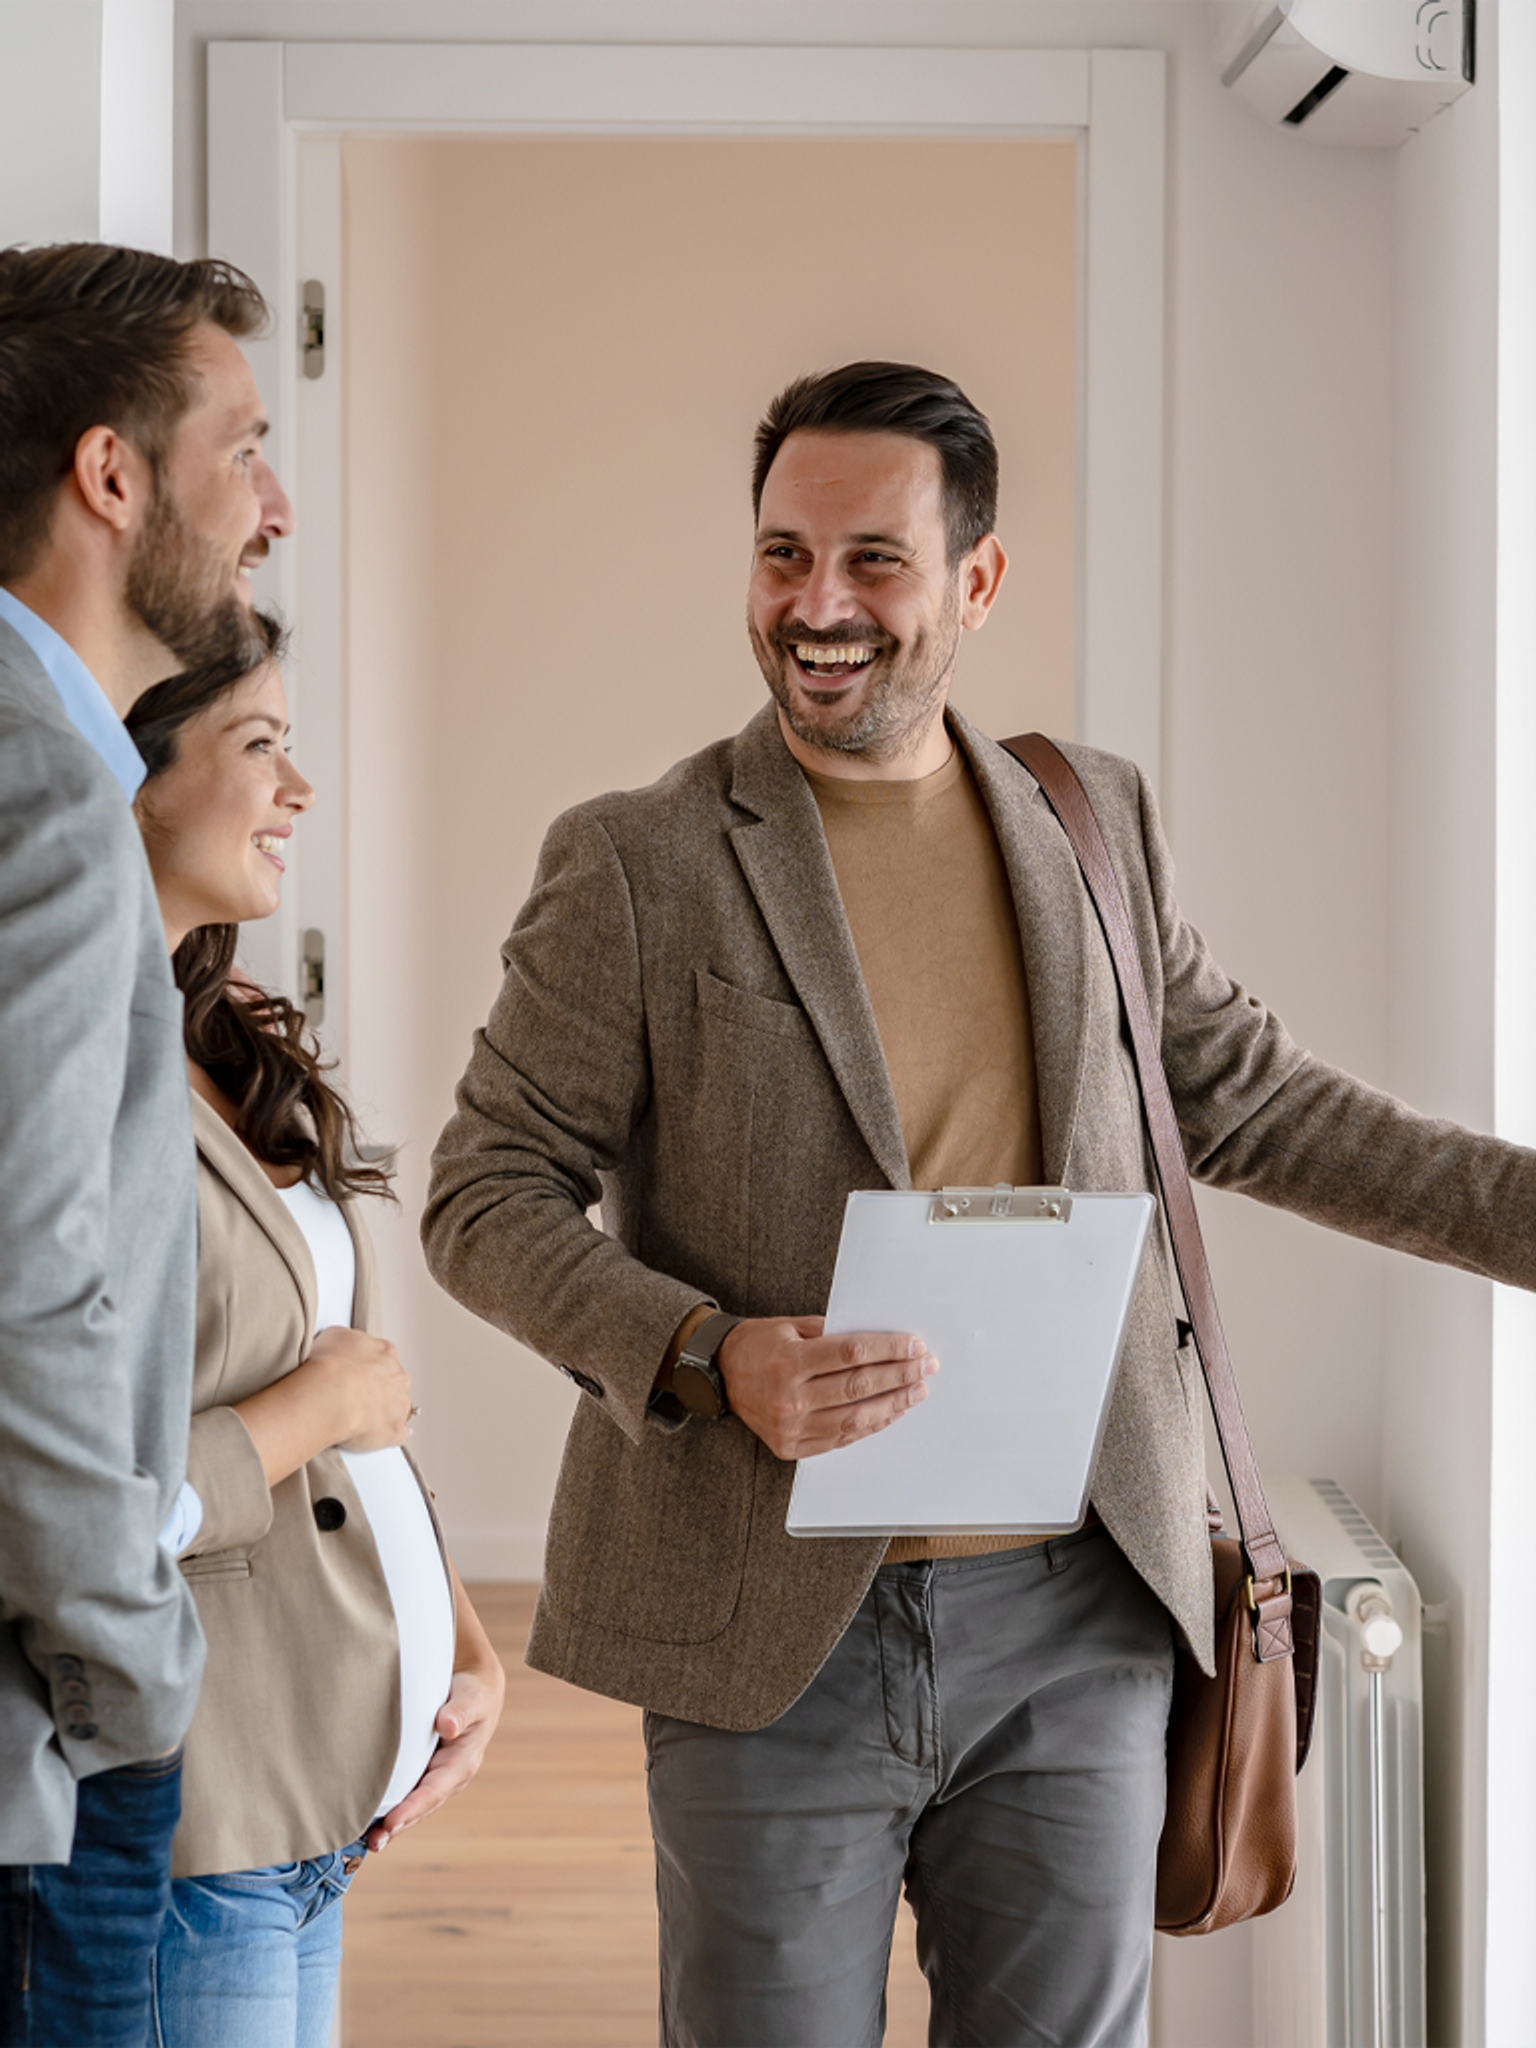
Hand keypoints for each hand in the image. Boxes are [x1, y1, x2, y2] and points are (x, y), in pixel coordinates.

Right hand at [304, 1326, 413, 1452]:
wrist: (330, 1395)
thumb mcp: (333, 1336)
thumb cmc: (329, 1367)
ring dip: (384, 1411)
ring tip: (359, 1417)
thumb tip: (343, 1345)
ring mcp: (399, 1404)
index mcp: (385, 1352)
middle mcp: (397, 1377)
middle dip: (378, 1388)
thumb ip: (347, 1340)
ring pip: (398, 1407)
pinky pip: (400, 1433)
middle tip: (354, 1396)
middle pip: (393, 1382)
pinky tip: (379, 1435)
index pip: (383, 1357)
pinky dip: (392, 1435)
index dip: (368, 1367)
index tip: (356, 1374)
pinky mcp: (394, 1430)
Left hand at [366, 1663, 504, 1852]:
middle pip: (420, 1808)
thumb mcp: (471, 1699)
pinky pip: (406, 1794)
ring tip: (367, 1841)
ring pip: (412, 1806)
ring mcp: (435, 1778)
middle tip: (372, 1842)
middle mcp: (448, 1778)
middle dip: (397, 1826)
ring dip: (391, 1825)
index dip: (412, 1808)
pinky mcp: (423, 1773)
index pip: (433, 1791)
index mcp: (461, 1764)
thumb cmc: (473, 1695)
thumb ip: (460, 1712)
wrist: (475, 1691)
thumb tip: (447, 1726)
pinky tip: (369, 1820)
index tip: (391, 1822)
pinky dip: (389, 1809)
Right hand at [717, 1316, 936, 1459]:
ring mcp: (790, 1427)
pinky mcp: (791, 1447)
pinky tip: (890, 1412)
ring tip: (917, 1391)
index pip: (851, 1353)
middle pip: (858, 1386)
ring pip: (855, 1418)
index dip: (888, 1349)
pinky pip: (841, 1438)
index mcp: (788, 1361)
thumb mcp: (790, 1327)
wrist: (720, 1375)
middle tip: (926, 1366)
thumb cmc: (758, 1345)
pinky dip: (870, 1425)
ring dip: (893, 1404)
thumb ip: (832, 1333)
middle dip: (899, 1375)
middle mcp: (789, 1397)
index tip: (914, 1345)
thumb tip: (880, 1340)